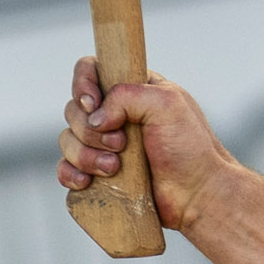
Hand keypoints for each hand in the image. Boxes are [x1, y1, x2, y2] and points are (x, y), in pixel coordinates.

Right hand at [58, 58, 236, 231]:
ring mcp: (106, 145)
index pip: (90, 70)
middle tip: (121, 143)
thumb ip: (127, 95)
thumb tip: (95, 117)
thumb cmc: (190, 148)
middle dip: (91, 129)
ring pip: (68, 140)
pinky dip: (70, 173)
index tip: (93, 103)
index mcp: (133, 89)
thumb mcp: (167, 104)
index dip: (83, 84)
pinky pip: (66, 168)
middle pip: (74, 109)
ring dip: (86, 155)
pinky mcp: (99, 173)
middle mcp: (116, 114)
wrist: (197, 194)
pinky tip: (87, 181)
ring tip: (115, 167)